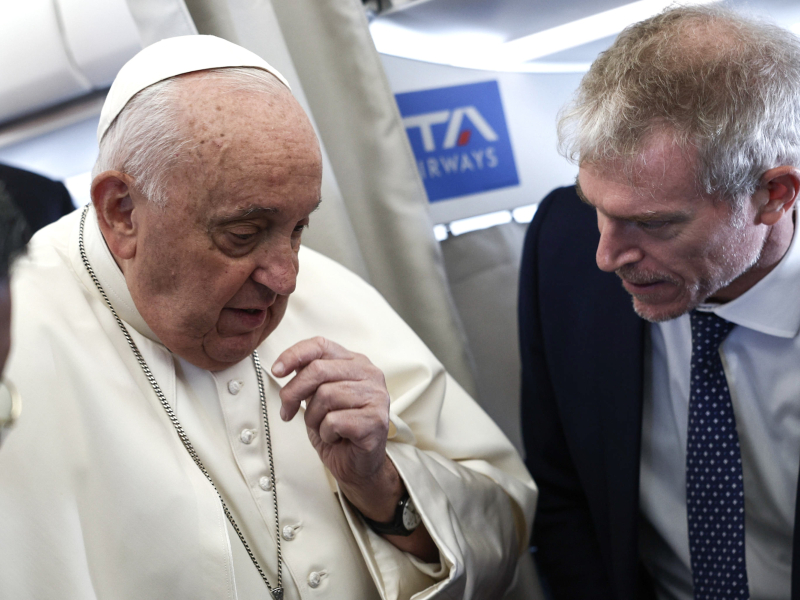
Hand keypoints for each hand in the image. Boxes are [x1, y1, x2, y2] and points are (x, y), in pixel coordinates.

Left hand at [273, 337, 398, 515]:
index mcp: (356, 362)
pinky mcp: (376, 421)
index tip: (276, 371)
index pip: (321, 345)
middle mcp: (370, 374)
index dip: (294, 354)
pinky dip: (326, 433)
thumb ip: (308, 378)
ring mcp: (376, 396)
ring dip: (313, 418)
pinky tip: (336, 437)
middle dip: (293, 392)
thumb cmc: (337, 429)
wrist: (358, 465)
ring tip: (323, 427)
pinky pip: (334, 421)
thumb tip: (283, 367)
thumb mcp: (317, 397)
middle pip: (318, 370)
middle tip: (286, 411)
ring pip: (326, 396)